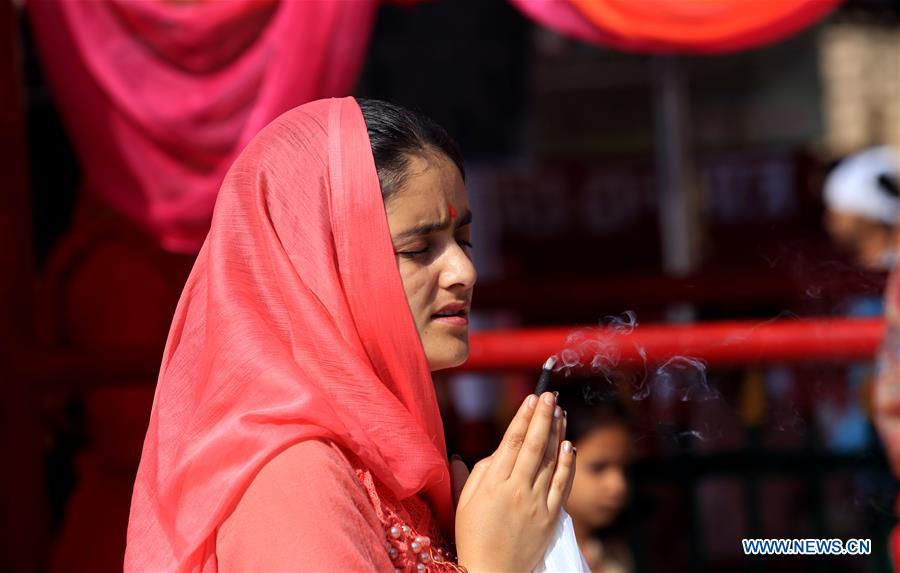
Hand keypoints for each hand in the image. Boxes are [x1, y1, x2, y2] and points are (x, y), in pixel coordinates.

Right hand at [454, 392, 575, 571]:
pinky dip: (567, 464)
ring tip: (560, 412)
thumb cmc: (473, 538)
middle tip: (549, 395)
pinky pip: (562, 485)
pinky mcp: (551, 518)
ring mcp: (536, 504)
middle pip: (533, 446)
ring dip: (556, 433)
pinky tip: (569, 446)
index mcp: (493, 485)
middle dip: (542, 417)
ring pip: (550, 461)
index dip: (522, 418)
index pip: (511, 442)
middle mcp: (517, 490)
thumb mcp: (463, 504)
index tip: (531, 398)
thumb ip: (473, 474)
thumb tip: (489, 452)